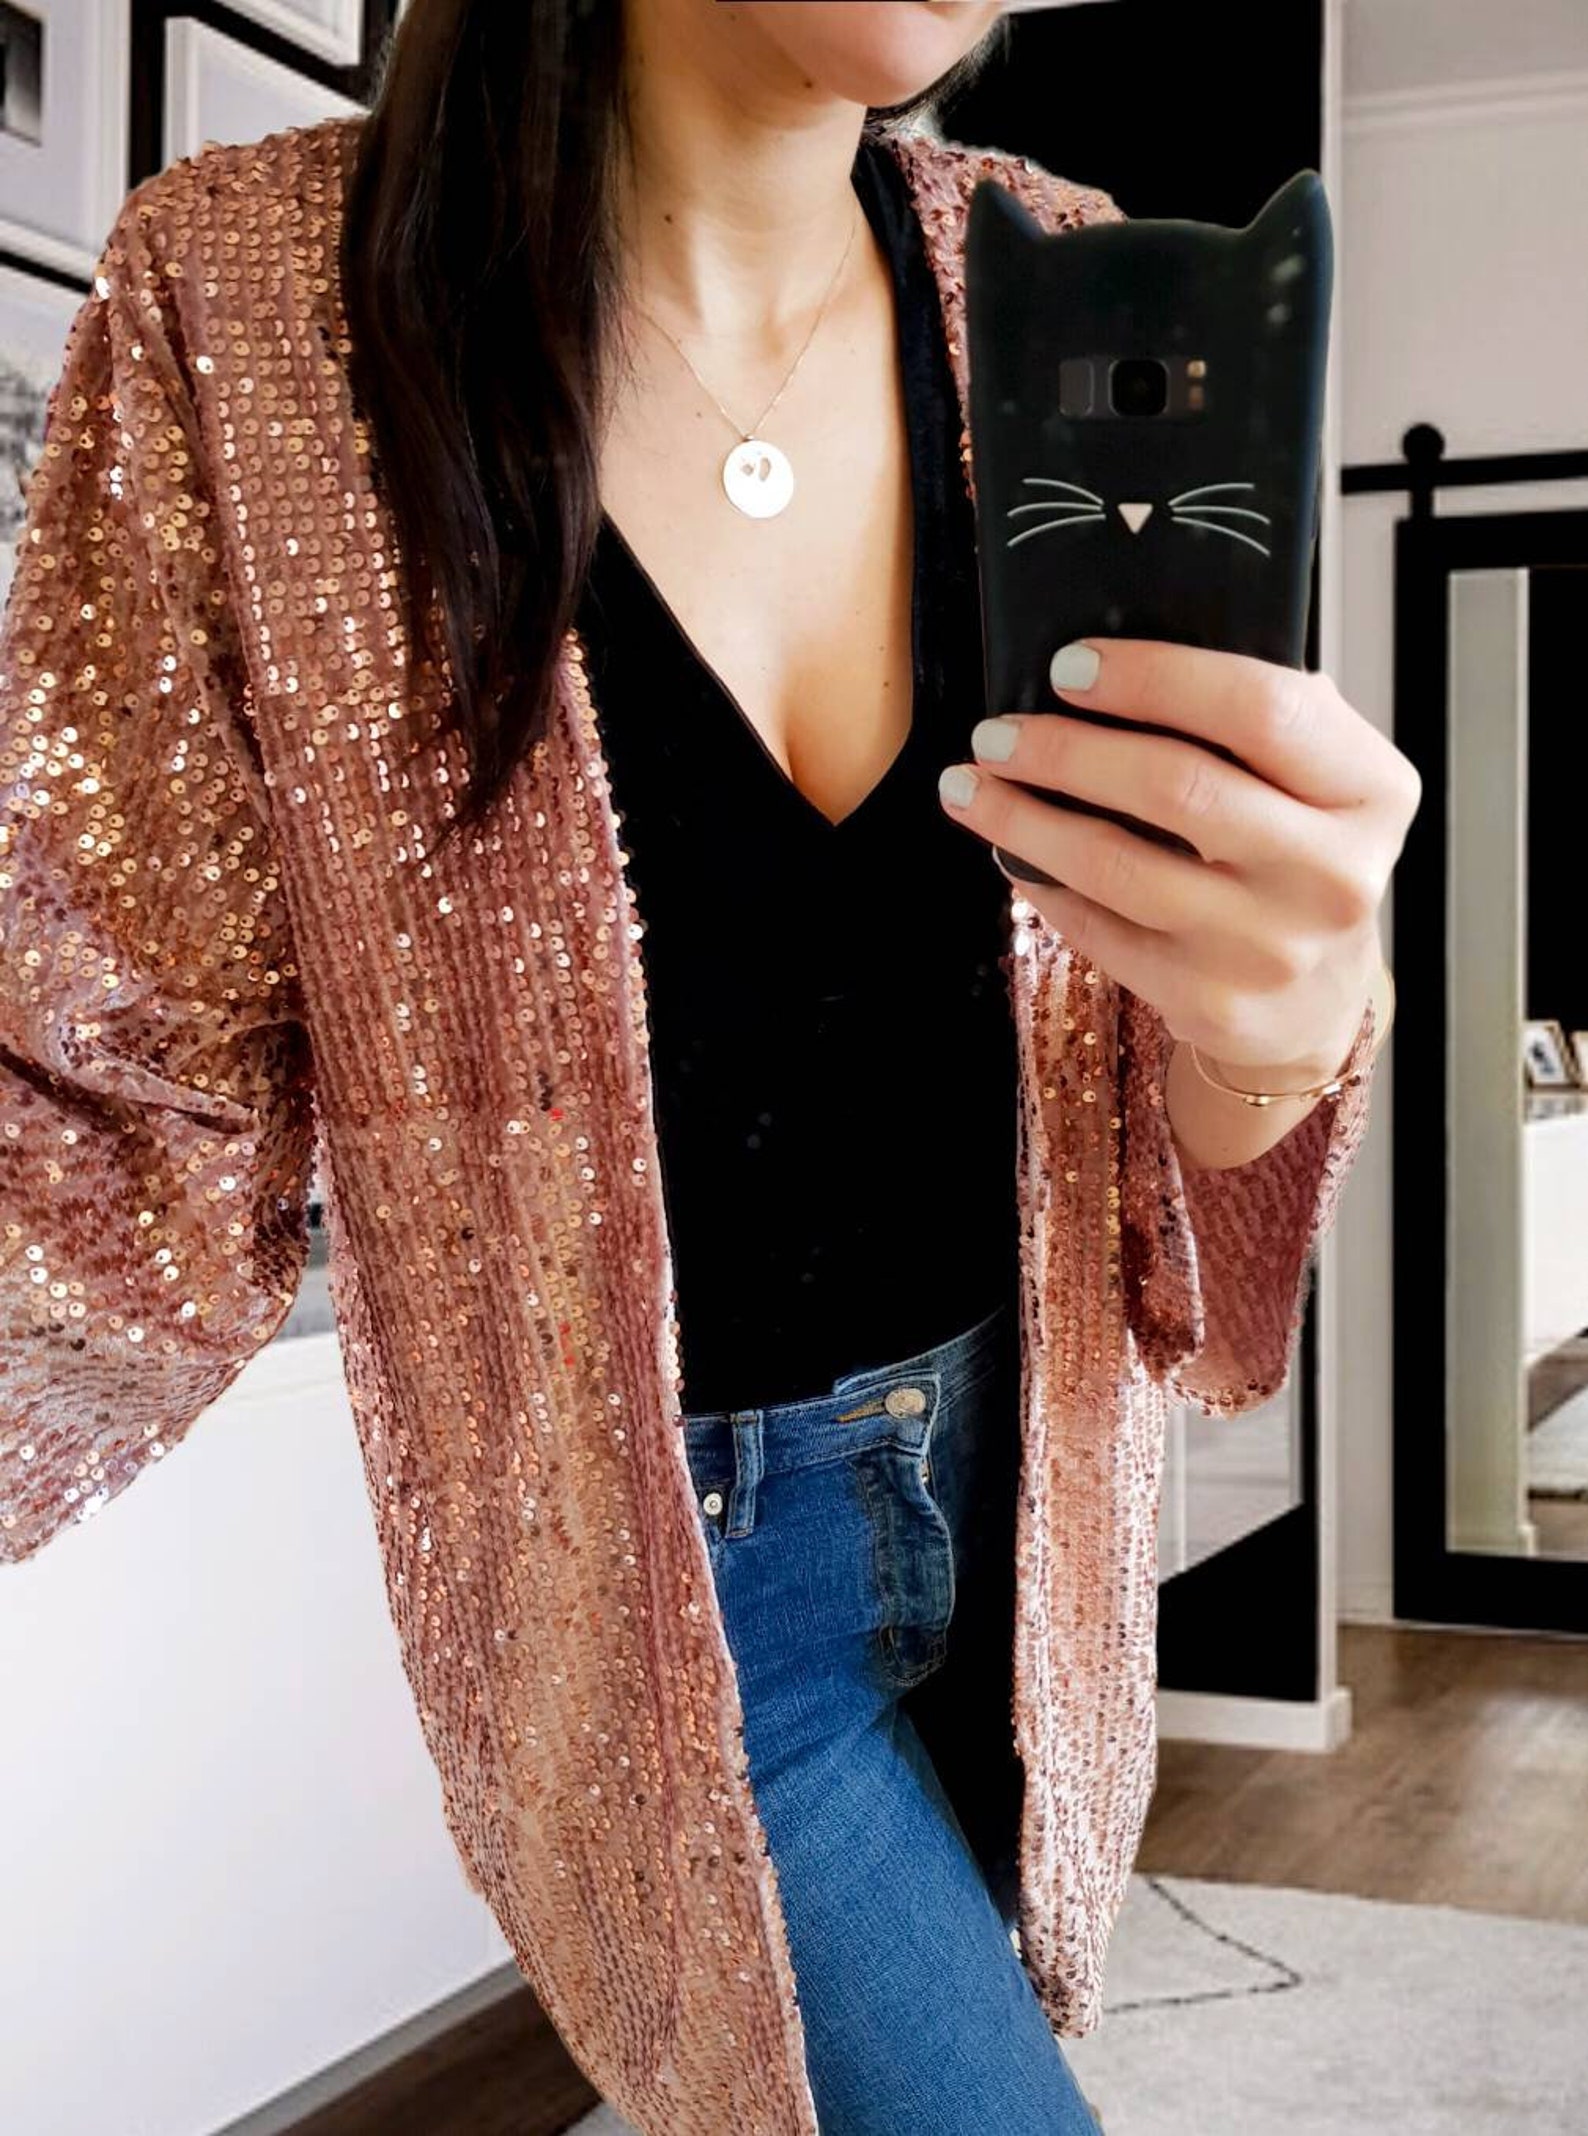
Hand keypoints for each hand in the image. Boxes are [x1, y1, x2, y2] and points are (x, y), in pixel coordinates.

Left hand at [937, 637, 1421, 1085]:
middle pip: (1176, 784)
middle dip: (1065, 749)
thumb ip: (1257, 722)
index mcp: (1370, 792)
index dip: (1154, 677)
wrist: (1320, 998)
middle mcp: (1332, 873)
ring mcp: (1270, 946)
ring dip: (1024, 819)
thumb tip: (1116, 663)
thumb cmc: (1300, 860)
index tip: (1070, 666)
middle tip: (996, 732)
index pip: (1260, 708)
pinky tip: (1010, 852)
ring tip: (970, 785)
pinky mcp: (1212, 1001)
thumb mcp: (1319, 783)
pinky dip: (1042, 884)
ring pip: (1117, 864)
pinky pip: (1099, 929)